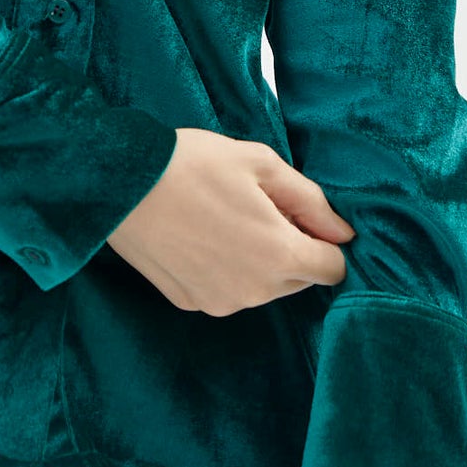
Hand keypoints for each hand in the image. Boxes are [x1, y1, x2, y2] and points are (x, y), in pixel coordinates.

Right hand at [104, 126, 354, 311]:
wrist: (121, 182)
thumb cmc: (194, 163)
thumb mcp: (261, 163)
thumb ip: (312, 201)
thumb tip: (344, 233)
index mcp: (279, 256)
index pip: (332, 268)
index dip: (322, 238)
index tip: (296, 212)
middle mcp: (254, 292)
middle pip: (298, 279)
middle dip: (290, 247)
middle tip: (254, 205)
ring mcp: (219, 302)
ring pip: (262, 287)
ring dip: (257, 260)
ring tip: (222, 216)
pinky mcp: (191, 302)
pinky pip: (226, 290)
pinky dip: (224, 268)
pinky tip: (199, 235)